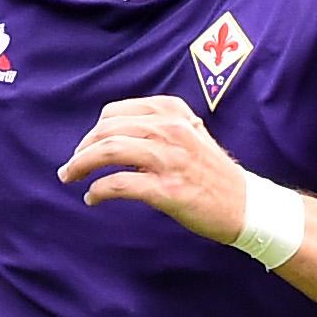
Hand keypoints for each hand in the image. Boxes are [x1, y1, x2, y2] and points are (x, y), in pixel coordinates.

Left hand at [56, 95, 246, 242]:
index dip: (93, 130)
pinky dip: (98, 191)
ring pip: (108, 151)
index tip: (86, 146)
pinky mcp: (166, 189)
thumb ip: (159, 125)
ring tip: (70, 177)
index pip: (116, 112)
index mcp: (173, 113)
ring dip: (80, 165)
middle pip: (106, 130)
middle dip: (81, 149)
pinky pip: (119, 184)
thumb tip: (115, 132)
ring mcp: (168, 159)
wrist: (246, 204)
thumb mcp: (191, 132)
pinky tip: (93, 198)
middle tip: (71, 166)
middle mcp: (170, 130)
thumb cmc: (214, 172)